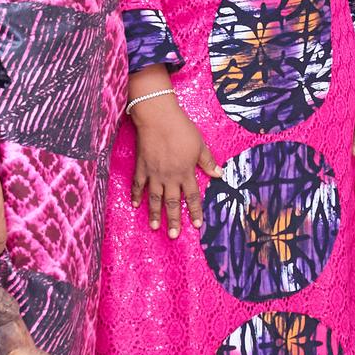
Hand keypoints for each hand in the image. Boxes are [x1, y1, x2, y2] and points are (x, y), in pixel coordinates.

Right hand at [129, 90, 209, 234]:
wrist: (158, 118)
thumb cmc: (182, 129)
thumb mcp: (200, 145)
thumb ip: (207, 161)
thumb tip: (219, 174)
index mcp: (186, 172)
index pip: (192, 196)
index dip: (195, 211)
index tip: (197, 225)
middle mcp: (170, 177)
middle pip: (172, 202)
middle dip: (174, 220)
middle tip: (174, 235)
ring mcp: (154, 173)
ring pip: (155, 198)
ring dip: (155, 214)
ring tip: (156, 228)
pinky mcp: (141, 167)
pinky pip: (138, 185)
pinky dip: (136, 196)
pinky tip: (135, 205)